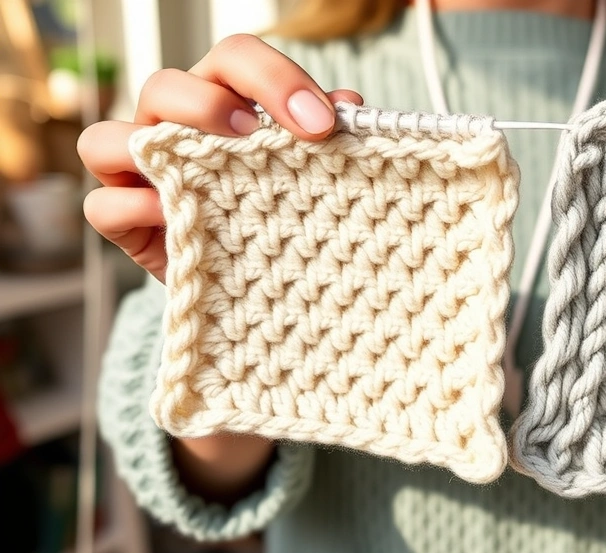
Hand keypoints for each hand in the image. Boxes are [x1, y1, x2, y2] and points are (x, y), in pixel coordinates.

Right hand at [78, 34, 362, 502]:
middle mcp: (175, 127)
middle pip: (165, 84)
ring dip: (152, 143)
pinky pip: (104, 207)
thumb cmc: (293, 214)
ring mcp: (142, 174)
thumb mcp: (317, 177)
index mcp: (225, 101)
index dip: (275, 78)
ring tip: (206, 170)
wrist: (273, 289)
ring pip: (106, 136)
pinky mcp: (126, 225)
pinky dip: (135, 209)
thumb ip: (330, 139)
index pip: (235, 59)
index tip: (324, 122)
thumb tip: (350, 105)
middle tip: (254, 135)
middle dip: (210, 103)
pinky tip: (180, 219)